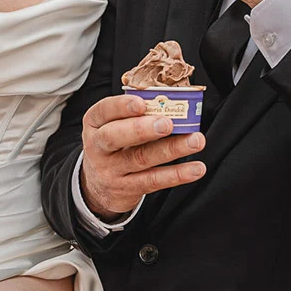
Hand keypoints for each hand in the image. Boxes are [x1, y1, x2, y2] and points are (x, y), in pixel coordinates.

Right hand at [80, 94, 205, 216]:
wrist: (97, 186)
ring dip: (171, 149)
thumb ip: (133, 115)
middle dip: (142, 129)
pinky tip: (196, 168)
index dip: (121, 106)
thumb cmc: (113, 145)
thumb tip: (171, 101)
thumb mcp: (111, 126)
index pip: (103, 111)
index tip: (143, 103)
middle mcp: (98, 147)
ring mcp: (111, 170)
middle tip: (168, 123)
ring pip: (141, 159)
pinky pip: (153, 181)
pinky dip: (177, 174)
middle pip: (114, 137)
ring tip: (195, 140)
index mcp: (95, 124)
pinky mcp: (127, 189)